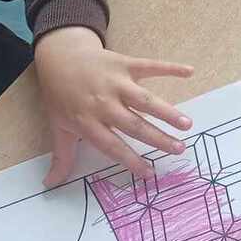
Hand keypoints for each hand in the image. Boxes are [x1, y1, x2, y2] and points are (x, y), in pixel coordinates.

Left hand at [34, 26, 194, 185]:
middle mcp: (103, 103)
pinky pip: (150, 66)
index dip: (130, 160)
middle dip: (157, 138)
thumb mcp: (58, 126)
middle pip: (134, 124)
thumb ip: (61, 156)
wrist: (60, 56)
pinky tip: (189, 72)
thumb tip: (50, 185)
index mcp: (87, 122)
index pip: (112, 145)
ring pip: (145, 99)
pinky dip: (170, 67)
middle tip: (179, 149)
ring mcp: (116, 82)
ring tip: (186, 124)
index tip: (149, 173)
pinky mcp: (125, 63)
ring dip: (167, 111)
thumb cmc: (60, 94)